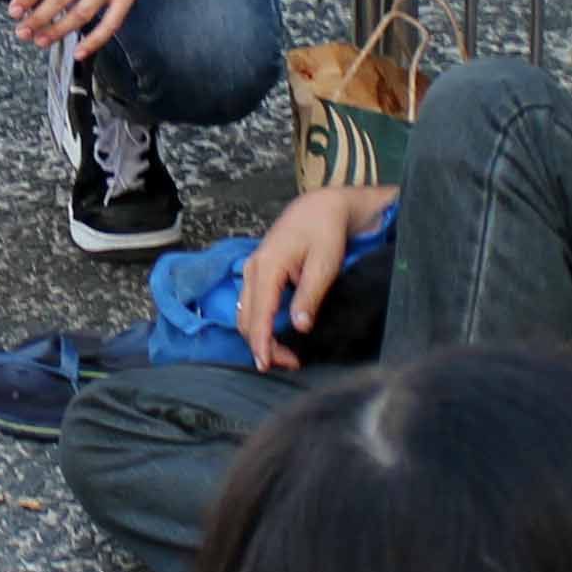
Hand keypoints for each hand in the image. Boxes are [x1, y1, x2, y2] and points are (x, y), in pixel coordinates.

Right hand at [236, 184, 389, 368]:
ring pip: (246, 313)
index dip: (262, 342)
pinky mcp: (258, 272)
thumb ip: (310, 295)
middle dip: (262, 345)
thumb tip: (299, 326)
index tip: (268, 365)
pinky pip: (251, 305)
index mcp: (268, 266)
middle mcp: (253, 269)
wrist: (321, 206)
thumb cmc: (325, 230)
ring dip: (260, 336)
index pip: (259, 313)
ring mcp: (253, 270)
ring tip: (286, 355)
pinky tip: (277, 334)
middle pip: (246, 318)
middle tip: (289, 364)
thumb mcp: (325, 263)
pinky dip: (260, 324)